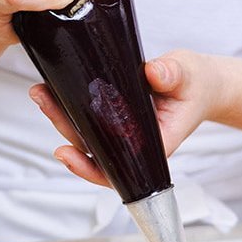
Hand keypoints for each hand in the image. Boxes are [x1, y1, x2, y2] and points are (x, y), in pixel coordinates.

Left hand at [31, 50, 223, 186]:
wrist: (200, 81)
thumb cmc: (196, 84)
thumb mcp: (188, 75)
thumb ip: (172, 74)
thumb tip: (154, 73)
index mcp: (155, 145)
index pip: (119, 168)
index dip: (90, 168)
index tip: (68, 153)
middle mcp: (134, 144)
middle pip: (94, 149)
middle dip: (66, 129)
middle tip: (45, 101)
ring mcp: (122, 132)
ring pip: (87, 134)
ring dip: (61, 116)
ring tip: (41, 93)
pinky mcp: (115, 117)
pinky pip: (90, 119)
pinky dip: (70, 106)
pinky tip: (52, 91)